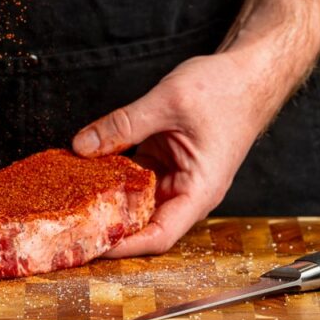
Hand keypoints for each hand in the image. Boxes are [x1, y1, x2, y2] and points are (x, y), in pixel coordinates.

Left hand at [72, 52, 275, 256]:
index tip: (93, 244)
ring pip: (135, 199)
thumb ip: (123, 124)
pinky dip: (113, 172)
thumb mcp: (168, 102)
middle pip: (143, 222)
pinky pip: (134, 176)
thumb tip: (83, 145)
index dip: (125, 245)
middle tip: (71, 220)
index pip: (159, 234)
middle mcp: (188, 191)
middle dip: (109, 223)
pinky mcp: (165, 161)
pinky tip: (88, 166)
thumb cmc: (227, 90)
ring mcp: (175, 177)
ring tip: (72, 196)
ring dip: (107, 196)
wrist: (248, 73)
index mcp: (199, 190)